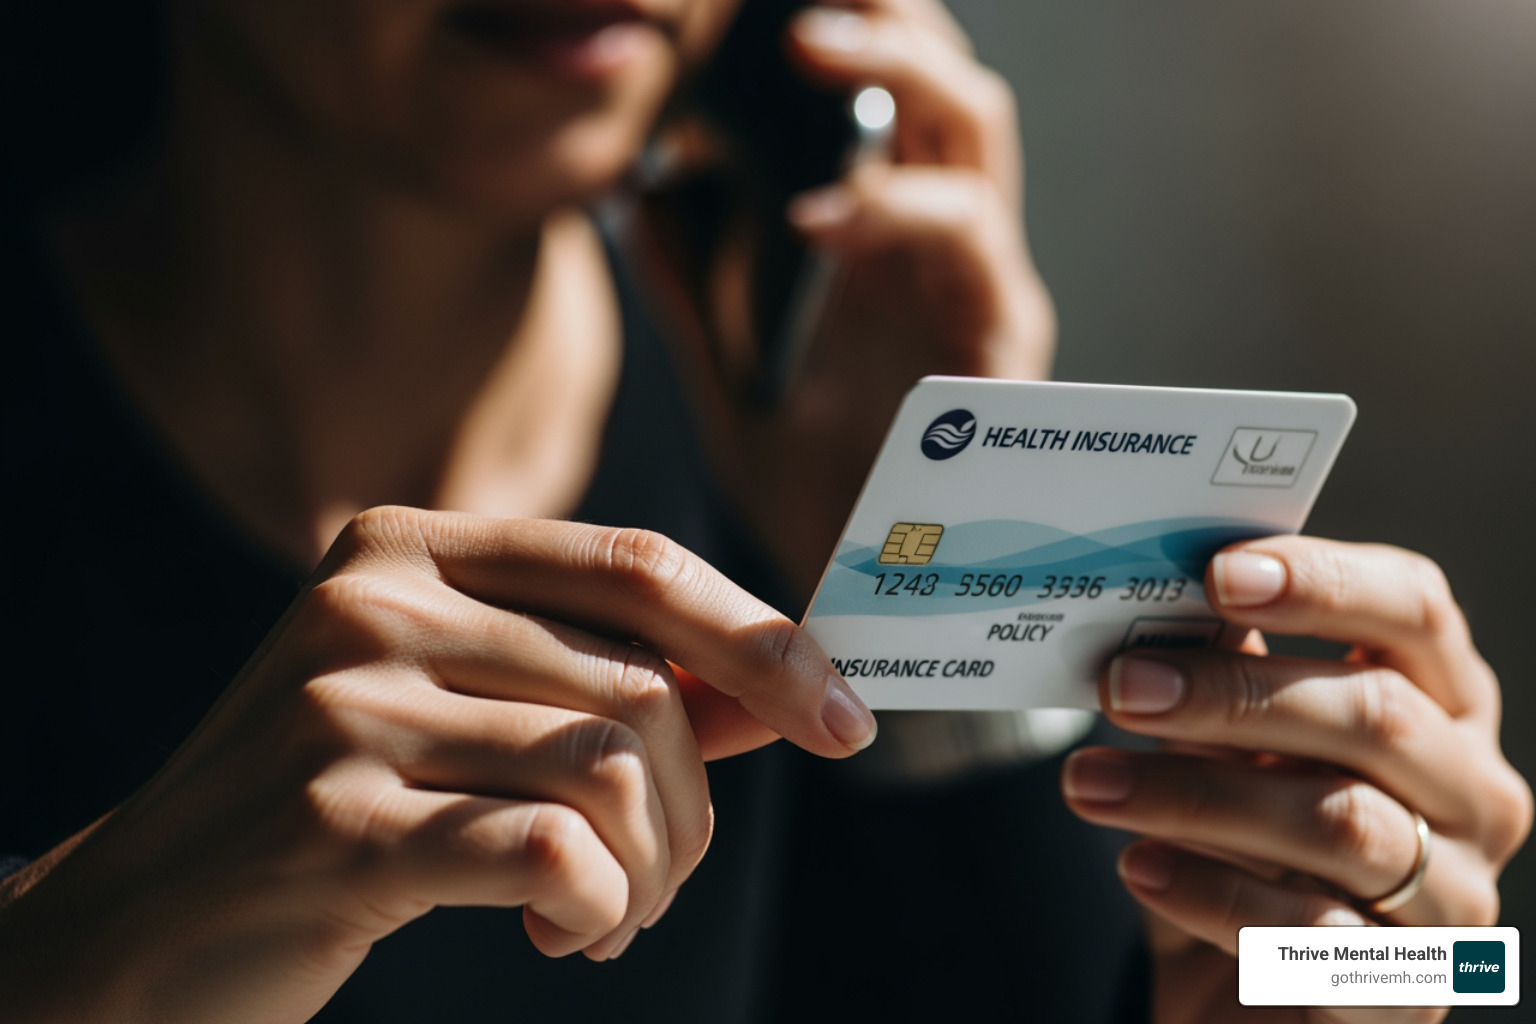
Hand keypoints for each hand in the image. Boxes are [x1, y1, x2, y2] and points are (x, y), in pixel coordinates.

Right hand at [0, 508, 873, 1023]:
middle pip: (640, 683)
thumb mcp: (467, 714)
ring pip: (610, 769)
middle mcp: (371, 603)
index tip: (844, 714)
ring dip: (653, 869)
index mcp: (412, 547)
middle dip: (695, 804)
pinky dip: (598, 906)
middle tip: (667, 875)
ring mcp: (341, 708)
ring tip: (613, 913)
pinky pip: (550, 851)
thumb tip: (779, 689)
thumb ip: (607, 686)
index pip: (637, 566)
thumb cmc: (338, 804)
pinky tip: (566, 933)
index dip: (762, 637)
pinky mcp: (329, 823)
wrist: (144, 917)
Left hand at [633, 0, 1054, 592]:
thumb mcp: (730, 384)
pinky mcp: (1003, 358)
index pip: (899, 111)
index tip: (776, 12)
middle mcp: (944, 263)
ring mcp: (979, 301)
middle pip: (952, 99)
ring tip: (811, 48)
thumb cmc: (810, 498)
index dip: (867, 37)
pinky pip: (975, 254)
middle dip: (894, 32)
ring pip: (977, 149)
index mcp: (889, 256)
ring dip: (906, 87)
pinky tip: (819, 218)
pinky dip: (900, 214)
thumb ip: (693, 291)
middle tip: (806, 13)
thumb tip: (637, 195)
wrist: (859, 618)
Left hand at [1061, 536, 1531, 1023]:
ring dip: (1196, 796)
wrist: (1245, 1000)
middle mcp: (1474, 792)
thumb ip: (1222, 672)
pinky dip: (1211, 893)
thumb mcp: (1228, 748)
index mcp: (1442, 703)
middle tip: (1121, 686)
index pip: (1414, 610)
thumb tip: (1167, 602)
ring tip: (1088, 782)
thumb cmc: (1242, 846)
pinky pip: (1312, 933)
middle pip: (1375, 714)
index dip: (1323, 582)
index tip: (1216, 573)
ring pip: (1341, 822)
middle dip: (1234, 693)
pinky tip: (1136, 867)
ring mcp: (1457, 896)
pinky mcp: (1407, 988)